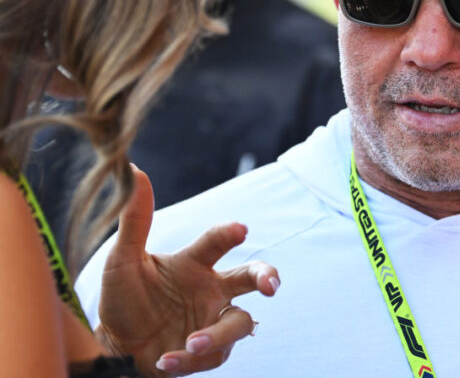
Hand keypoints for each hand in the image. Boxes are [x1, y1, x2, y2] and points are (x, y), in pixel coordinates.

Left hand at [96, 166, 279, 376]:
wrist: (116, 345)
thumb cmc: (123, 298)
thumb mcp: (123, 260)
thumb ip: (135, 220)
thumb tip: (134, 171)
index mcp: (194, 263)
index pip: (217, 242)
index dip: (229, 233)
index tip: (240, 229)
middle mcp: (212, 288)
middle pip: (252, 277)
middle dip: (267, 277)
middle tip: (271, 285)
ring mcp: (214, 319)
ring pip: (240, 322)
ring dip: (219, 334)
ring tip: (191, 344)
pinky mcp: (210, 351)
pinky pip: (214, 355)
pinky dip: (190, 360)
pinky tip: (165, 361)